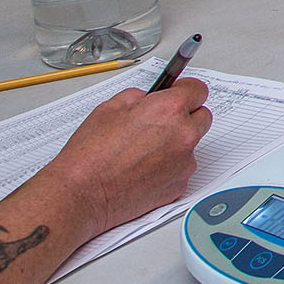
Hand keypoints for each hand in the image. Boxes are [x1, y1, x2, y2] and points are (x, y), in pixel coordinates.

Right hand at [37, 80, 211, 236]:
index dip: (185, 91)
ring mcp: (185, 162)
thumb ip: (139, 97)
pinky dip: (169, 167)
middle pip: (201, 116)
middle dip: (184, 116)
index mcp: (169, 109)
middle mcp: (184, 134)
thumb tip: (152, 97)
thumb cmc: (90, 155)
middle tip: (159, 124)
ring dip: (176, 144)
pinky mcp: (180, 185)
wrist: (82, 194)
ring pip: (191, 145)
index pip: (198, 90)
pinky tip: (144, 170)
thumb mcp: (110, 108)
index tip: (179, 94)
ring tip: (143, 152)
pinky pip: (182, 168)